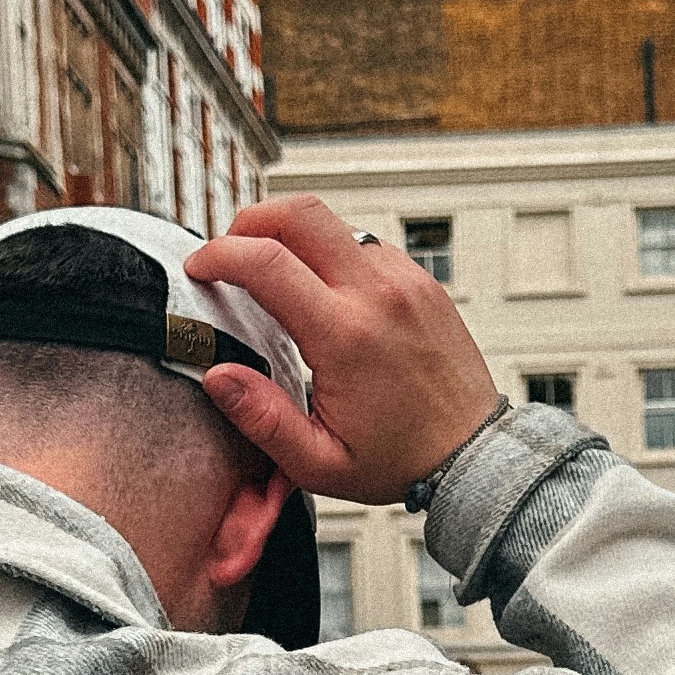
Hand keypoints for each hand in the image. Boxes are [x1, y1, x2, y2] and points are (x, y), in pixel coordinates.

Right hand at [185, 200, 503, 504]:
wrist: (474, 453)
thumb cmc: (402, 459)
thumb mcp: (319, 462)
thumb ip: (263, 420)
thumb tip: (218, 377)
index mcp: (346, 336)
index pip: (266, 262)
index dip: (218, 255)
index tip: (200, 267)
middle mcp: (378, 295)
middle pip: (299, 213)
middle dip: (250, 221)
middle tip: (228, 250)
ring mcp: (405, 281)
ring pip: (332, 221)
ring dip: (291, 235)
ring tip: (271, 272)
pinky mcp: (420, 281)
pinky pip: (364, 242)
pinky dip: (330, 252)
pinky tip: (320, 288)